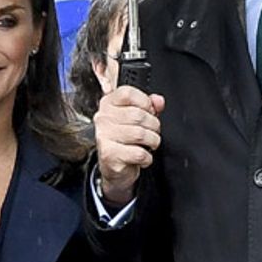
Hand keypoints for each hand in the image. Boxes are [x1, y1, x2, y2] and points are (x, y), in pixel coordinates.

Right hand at [92, 85, 164, 209]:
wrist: (115, 168)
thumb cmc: (125, 141)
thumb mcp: (137, 119)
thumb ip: (149, 106)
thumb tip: (158, 101)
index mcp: (108, 104)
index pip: (127, 93)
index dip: (145, 102)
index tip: (149, 112)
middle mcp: (103, 118)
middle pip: (137, 115)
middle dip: (153, 126)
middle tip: (152, 132)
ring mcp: (104, 136)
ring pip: (140, 134)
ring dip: (152, 141)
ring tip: (149, 145)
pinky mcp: (109, 155)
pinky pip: (138, 153)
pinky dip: (147, 158)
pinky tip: (142, 157)